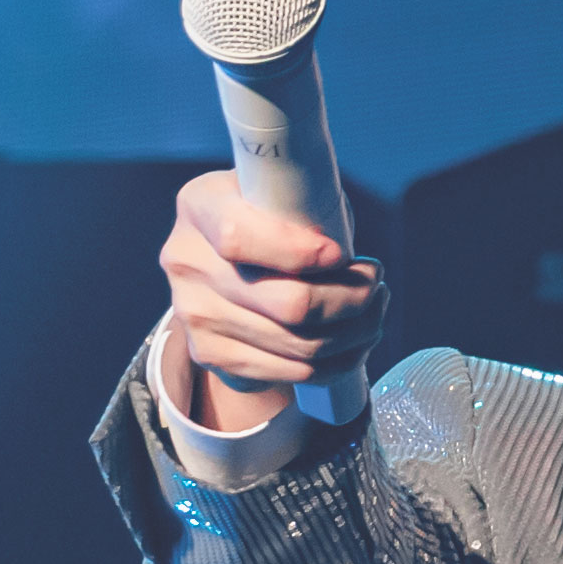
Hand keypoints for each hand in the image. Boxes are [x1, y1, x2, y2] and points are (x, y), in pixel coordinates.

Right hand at [157, 170, 379, 434]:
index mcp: (200, 204)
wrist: (223, 261)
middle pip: (285, 303)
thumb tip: (344, 259)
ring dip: (354, 332)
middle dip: (350, 299)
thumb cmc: (269, 215)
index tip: (342, 255)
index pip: (240, 237)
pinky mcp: (209, 354)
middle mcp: (187, 261)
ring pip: (298, 343)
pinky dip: (336, 361)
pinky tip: (355, 341)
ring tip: (373, 310)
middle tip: (375, 284)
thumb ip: (306, 211)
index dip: (299, 253)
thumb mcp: (281, 192)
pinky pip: (290, 371)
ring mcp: (193, 313)